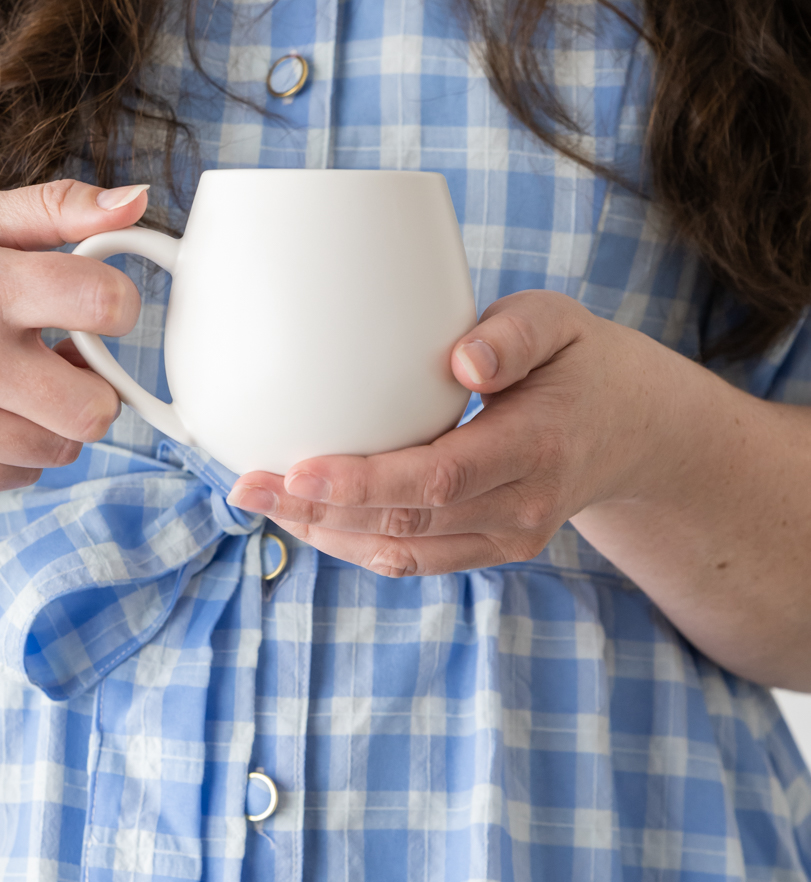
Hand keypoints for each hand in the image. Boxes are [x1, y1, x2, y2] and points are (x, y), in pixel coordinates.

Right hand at [0, 178, 148, 492]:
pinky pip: (18, 478)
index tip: (100, 307)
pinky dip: (20, 452)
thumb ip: (56, 209)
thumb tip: (138, 201)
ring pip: (59, 450)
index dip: (120, 306)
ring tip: (23, 383)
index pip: (103, 305)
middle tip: (67, 361)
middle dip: (98, 387)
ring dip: (58, 421)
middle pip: (93, 408)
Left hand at [227, 290, 675, 576]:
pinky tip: (306, 515)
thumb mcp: (561, 322)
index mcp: (538, 446)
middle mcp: (523, 507)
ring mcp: (507, 539)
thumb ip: (514, 333)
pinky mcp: (489, 550)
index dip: (364, 482)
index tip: (298, 466)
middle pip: (407, 525)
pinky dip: (353, 543)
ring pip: (401, 553)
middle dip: (319, 510)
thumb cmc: (580, 363)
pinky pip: (413, 559)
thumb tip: (460, 361)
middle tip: (247, 485)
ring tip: (261, 502)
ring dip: (325, 533)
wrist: (634, 432)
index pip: (440, 478)